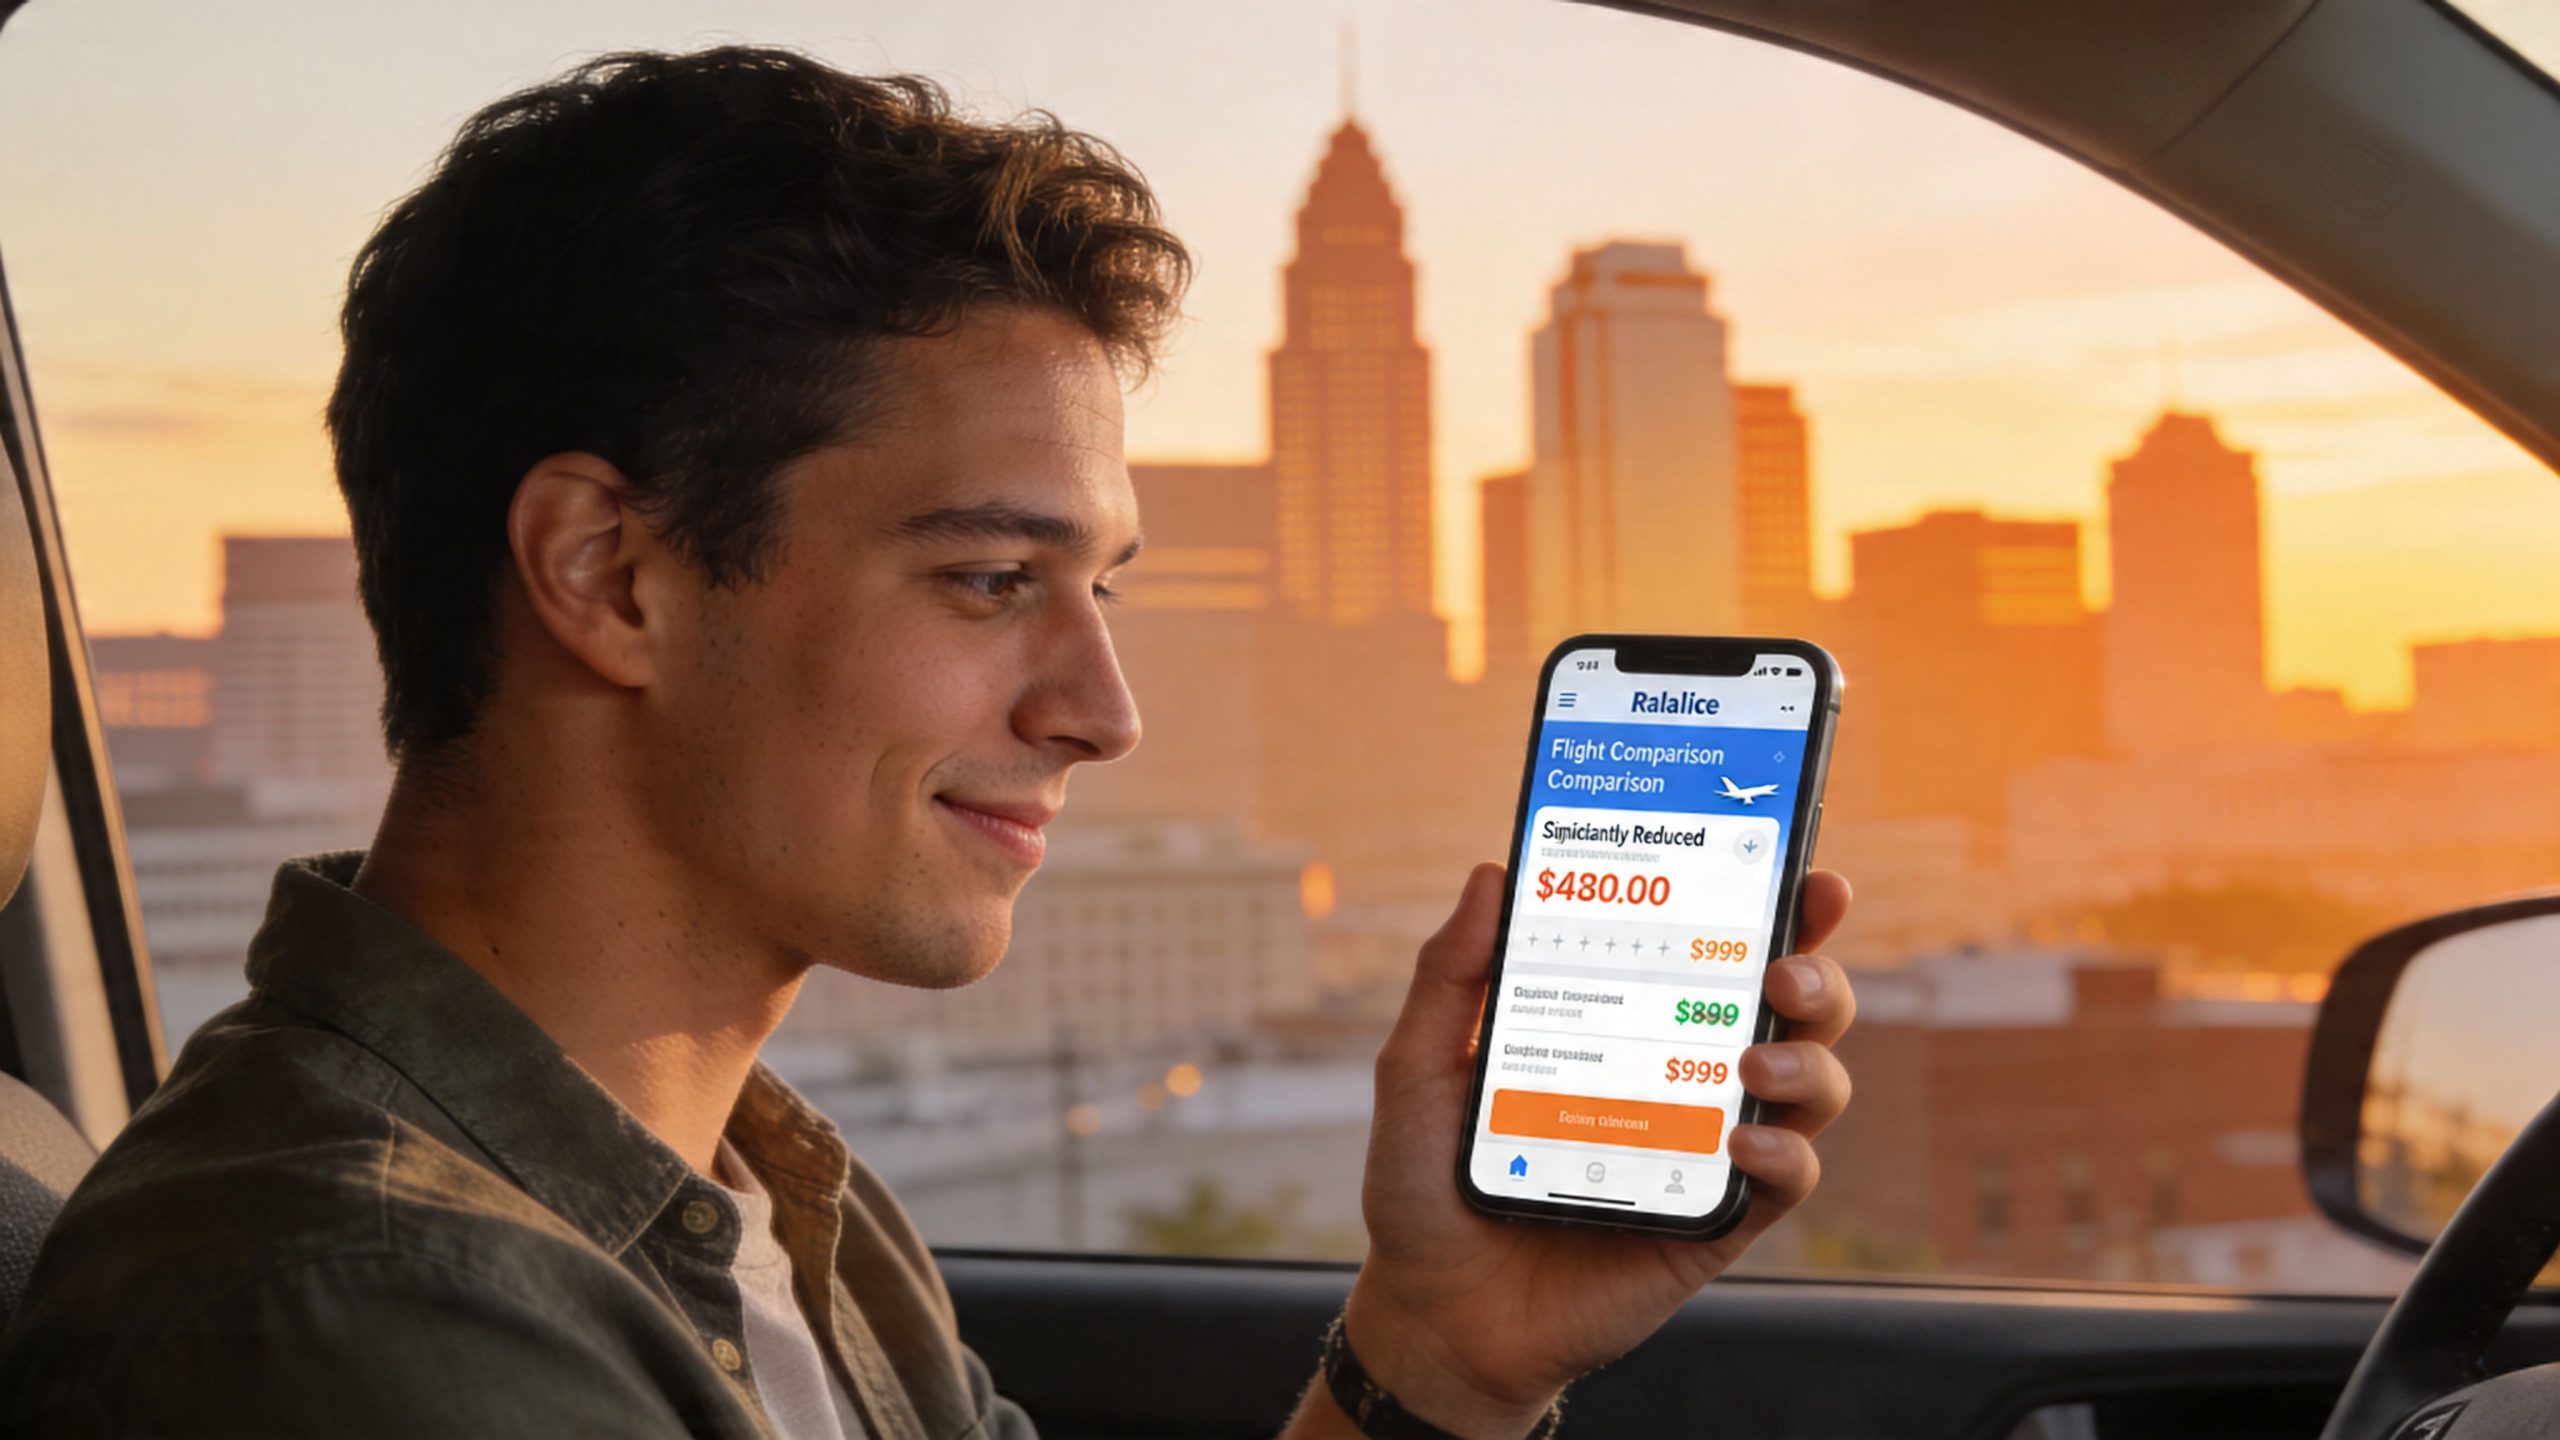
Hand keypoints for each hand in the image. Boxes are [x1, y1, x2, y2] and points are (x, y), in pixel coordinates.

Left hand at [1340, 864, 1854, 1436]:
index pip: (1719, 949)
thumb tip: (1490, 872)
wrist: (1430, 1309)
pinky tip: (1742, 1144)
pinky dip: (1783, 1156)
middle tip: (1781, 969)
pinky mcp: (1714, 1225)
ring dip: (1807, 1062)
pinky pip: (1784, 1182)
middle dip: (1815, 975)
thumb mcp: (1420, 1067)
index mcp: (1628, 1021)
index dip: (1780, 908)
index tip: (1810, 875)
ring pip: (1812, 1087)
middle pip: (1793, 1009)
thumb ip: (1450, 975)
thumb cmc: (1428, 1181)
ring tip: (1752, 1064)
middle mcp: (1682, 1074)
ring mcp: (1705, 1149)